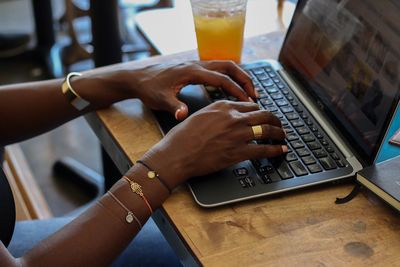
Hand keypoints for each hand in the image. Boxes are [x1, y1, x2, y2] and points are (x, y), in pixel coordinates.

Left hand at [126, 61, 255, 119]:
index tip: (248, 101)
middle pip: (229, 66)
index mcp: (192, 71)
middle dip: (244, 79)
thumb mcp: (160, 99)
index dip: (237, 90)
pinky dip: (229, 76)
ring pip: (224, 65)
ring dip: (238, 76)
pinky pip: (217, 69)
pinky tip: (231, 88)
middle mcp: (196, 65)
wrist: (137, 77)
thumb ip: (173, 107)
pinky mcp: (193, 68)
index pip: (221, 78)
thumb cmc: (148, 88)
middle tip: (256, 94)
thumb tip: (183, 115)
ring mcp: (196, 65)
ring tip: (248, 92)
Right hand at [141, 101, 286, 188]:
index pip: (250, 105)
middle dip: (275, 119)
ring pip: (267, 129)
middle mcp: (233, 117)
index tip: (263, 116)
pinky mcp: (239, 152)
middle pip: (264, 114)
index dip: (260, 111)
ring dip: (279, 133)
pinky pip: (264, 149)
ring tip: (283, 136)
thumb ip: (216, 114)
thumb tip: (226, 117)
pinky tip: (281, 150)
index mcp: (223, 106)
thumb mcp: (199, 116)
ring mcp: (238, 134)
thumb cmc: (183, 137)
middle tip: (278, 125)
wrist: (177, 154)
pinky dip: (276, 150)